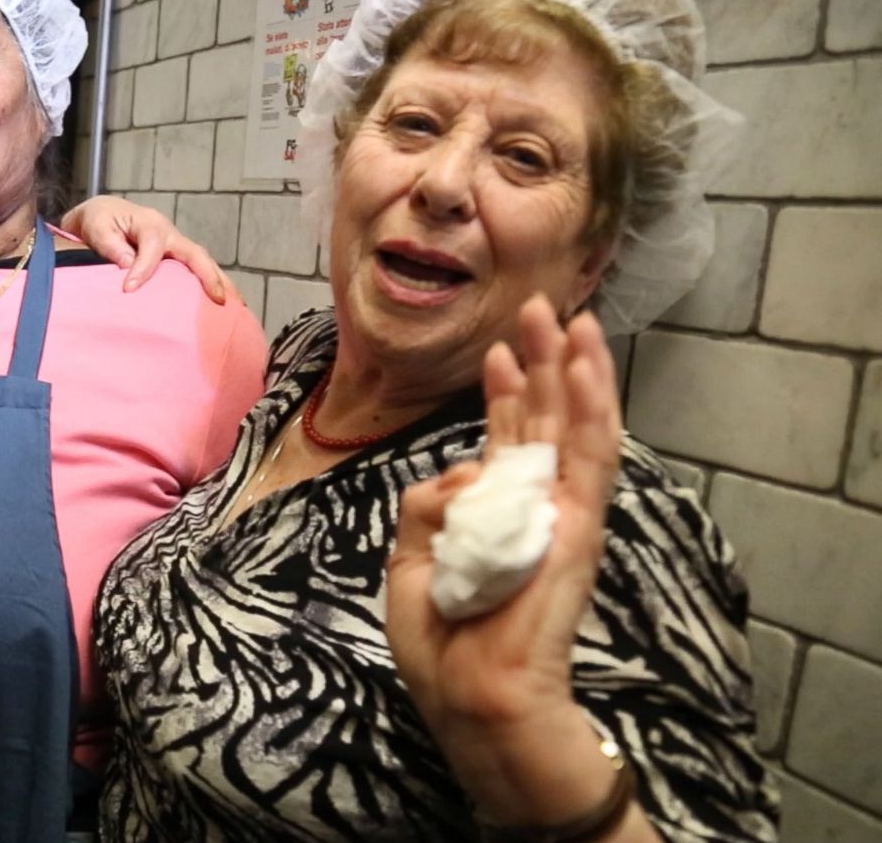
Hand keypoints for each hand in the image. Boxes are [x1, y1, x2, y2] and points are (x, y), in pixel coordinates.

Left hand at [61, 195, 228, 302]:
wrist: (103, 215)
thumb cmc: (98, 221)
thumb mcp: (96, 228)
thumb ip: (110, 245)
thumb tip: (127, 265)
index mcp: (150, 224)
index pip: (153, 248)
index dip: (143, 270)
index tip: (128, 290)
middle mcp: (169, 233)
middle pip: (195, 253)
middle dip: (209, 276)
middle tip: (219, 300)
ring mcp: (175, 246)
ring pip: (203, 263)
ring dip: (220, 283)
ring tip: (236, 307)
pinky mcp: (175, 259)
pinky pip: (196, 271)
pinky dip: (211, 285)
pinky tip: (223, 306)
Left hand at [384, 296, 625, 817]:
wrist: (473, 697)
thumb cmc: (442, 642)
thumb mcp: (410, 558)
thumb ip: (429, 504)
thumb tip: (461, 472)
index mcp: (495, 514)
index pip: (506, 440)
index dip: (503, 394)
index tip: (496, 351)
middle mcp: (533, 505)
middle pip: (544, 418)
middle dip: (541, 360)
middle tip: (539, 306)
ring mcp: (562, 513)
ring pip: (576, 424)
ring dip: (576, 368)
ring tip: (572, 316)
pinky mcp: (580, 526)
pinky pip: (591, 457)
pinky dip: (594, 408)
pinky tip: (590, 365)